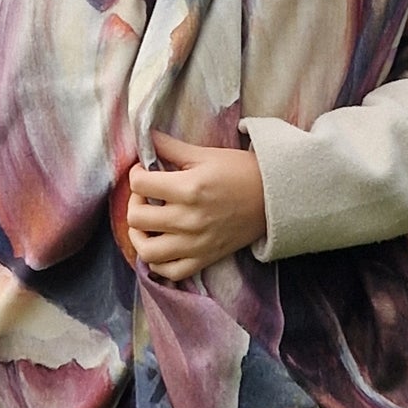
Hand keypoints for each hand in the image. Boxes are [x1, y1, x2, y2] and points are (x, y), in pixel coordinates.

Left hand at [126, 131, 266, 281]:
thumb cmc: (240, 171)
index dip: (136, 174)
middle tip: (146, 194)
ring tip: (147, 222)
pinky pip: (170, 272)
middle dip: (135, 202)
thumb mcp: (205, 154)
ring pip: (147, 251)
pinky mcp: (204, 259)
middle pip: (137, 218)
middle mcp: (189, 220)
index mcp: (189, 189)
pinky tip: (160, 244)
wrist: (273, 197)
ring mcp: (196, 244)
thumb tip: (144, 135)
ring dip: (139, 235)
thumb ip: (171, 147)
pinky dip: (158, 262)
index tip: (144, 171)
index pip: (139, 184)